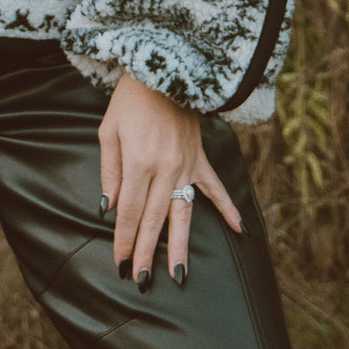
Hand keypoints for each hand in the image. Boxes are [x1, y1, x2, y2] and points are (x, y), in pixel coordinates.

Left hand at [98, 74, 242, 287]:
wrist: (163, 68)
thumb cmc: (130, 98)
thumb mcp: (109, 130)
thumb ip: (110, 170)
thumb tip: (108, 208)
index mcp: (139, 162)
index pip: (128, 211)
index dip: (122, 238)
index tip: (119, 263)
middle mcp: (165, 168)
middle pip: (153, 219)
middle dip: (146, 251)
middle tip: (141, 280)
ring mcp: (186, 165)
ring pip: (183, 213)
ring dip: (180, 245)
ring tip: (179, 274)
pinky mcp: (200, 158)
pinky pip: (215, 187)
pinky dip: (228, 209)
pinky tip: (240, 232)